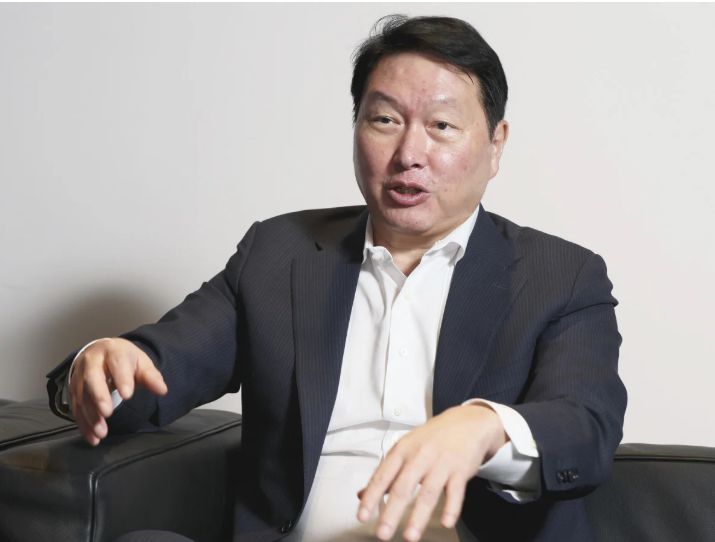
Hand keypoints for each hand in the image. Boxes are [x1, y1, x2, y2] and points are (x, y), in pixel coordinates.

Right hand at [69, 337, 167, 445]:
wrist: (101, 352)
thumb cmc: (124, 359)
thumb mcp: (140, 363)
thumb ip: (150, 376)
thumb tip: (162, 390)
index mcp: (113, 351)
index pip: (117, 363)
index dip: (122, 378)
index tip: (127, 395)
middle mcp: (92, 361)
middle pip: (92, 378)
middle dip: (99, 396)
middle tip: (107, 413)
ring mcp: (80, 375)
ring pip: (82, 396)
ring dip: (90, 416)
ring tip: (102, 432)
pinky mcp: (73, 389)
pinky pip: (75, 408)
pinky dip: (83, 424)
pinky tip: (92, 437)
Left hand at [357, 404, 506, 540]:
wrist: (466, 422)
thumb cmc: (432, 438)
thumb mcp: (405, 449)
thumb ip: (385, 473)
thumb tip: (362, 495)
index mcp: (402, 450)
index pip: (382, 476)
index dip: (371, 496)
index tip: (362, 516)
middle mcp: (420, 456)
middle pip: (403, 486)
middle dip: (392, 512)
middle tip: (382, 533)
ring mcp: (441, 462)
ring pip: (428, 492)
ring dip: (418, 516)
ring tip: (409, 536)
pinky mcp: (461, 470)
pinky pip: (456, 491)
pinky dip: (451, 508)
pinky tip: (446, 522)